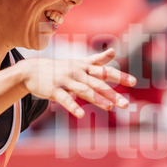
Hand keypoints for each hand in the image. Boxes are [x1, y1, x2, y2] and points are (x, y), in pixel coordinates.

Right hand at [21, 48, 136, 117]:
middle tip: (126, 104)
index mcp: (85, 67)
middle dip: (112, 94)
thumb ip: (97, 59)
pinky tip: (81, 115)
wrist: (32, 70)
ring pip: (83, 90)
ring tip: (109, 108)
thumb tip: (114, 51)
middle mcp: (77, 72)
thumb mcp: (79, 62)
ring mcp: (65, 80)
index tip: (134, 82)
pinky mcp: (53, 89)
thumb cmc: (60, 68)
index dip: (119, 76)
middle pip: (97, 83)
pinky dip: (72, 106)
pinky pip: (64, 99)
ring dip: (97, 99)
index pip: (105, 71)